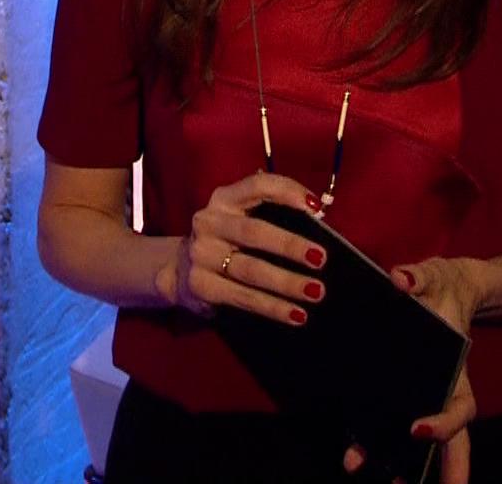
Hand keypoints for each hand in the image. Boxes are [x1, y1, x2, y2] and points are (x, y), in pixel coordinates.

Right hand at [159, 172, 327, 326]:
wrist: (180, 271)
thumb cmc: (227, 242)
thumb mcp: (240, 221)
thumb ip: (271, 217)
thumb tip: (321, 228)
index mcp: (223, 199)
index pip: (257, 186)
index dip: (287, 192)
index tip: (317, 208)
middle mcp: (208, 222)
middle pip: (254, 232)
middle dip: (290, 245)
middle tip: (321, 258)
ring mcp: (202, 255)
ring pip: (251, 269)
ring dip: (287, 282)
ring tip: (316, 291)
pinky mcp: (200, 285)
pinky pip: (243, 297)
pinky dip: (273, 307)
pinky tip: (296, 315)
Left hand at [368, 257, 486, 483]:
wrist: (447, 286)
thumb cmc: (441, 284)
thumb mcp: (432, 274)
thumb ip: (419, 276)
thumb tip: (401, 279)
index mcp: (456, 370)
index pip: (460, 408)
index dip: (443, 425)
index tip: (415, 430)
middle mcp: (445, 389)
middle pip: (452, 441)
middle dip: (444, 470)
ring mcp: (427, 393)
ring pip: (427, 441)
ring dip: (406, 463)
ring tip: (378, 478)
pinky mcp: (403, 389)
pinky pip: (398, 420)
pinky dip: (385, 440)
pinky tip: (359, 453)